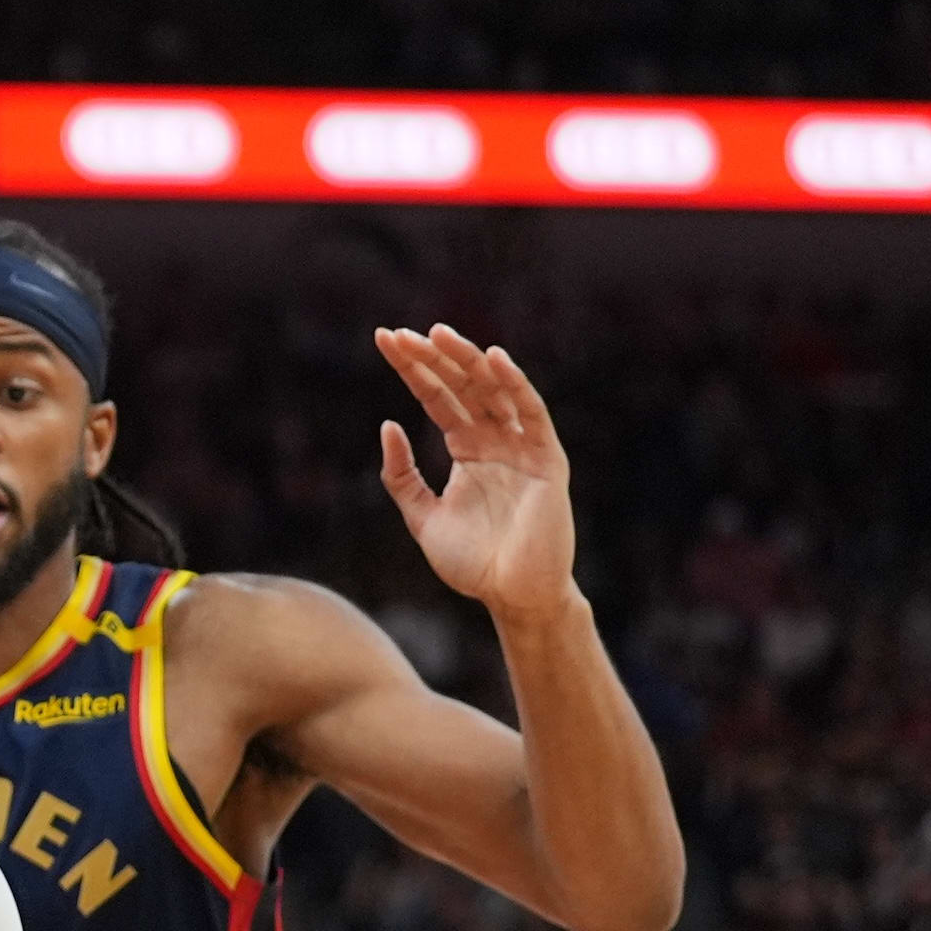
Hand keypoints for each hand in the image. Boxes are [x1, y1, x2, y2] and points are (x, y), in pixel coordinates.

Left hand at [373, 325, 579, 621]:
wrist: (512, 596)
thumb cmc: (473, 563)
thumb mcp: (422, 518)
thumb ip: (402, 478)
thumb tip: (387, 425)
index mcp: (467, 450)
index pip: (437, 397)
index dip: (413, 369)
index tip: (384, 340)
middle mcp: (495, 440)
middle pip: (462, 386)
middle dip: (432, 359)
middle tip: (401, 335)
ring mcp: (521, 446)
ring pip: (493, 390)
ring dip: (466, 361)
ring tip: (436, 335)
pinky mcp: (546, 459)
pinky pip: (531, 413)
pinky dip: (515, 385)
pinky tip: (493, 360)